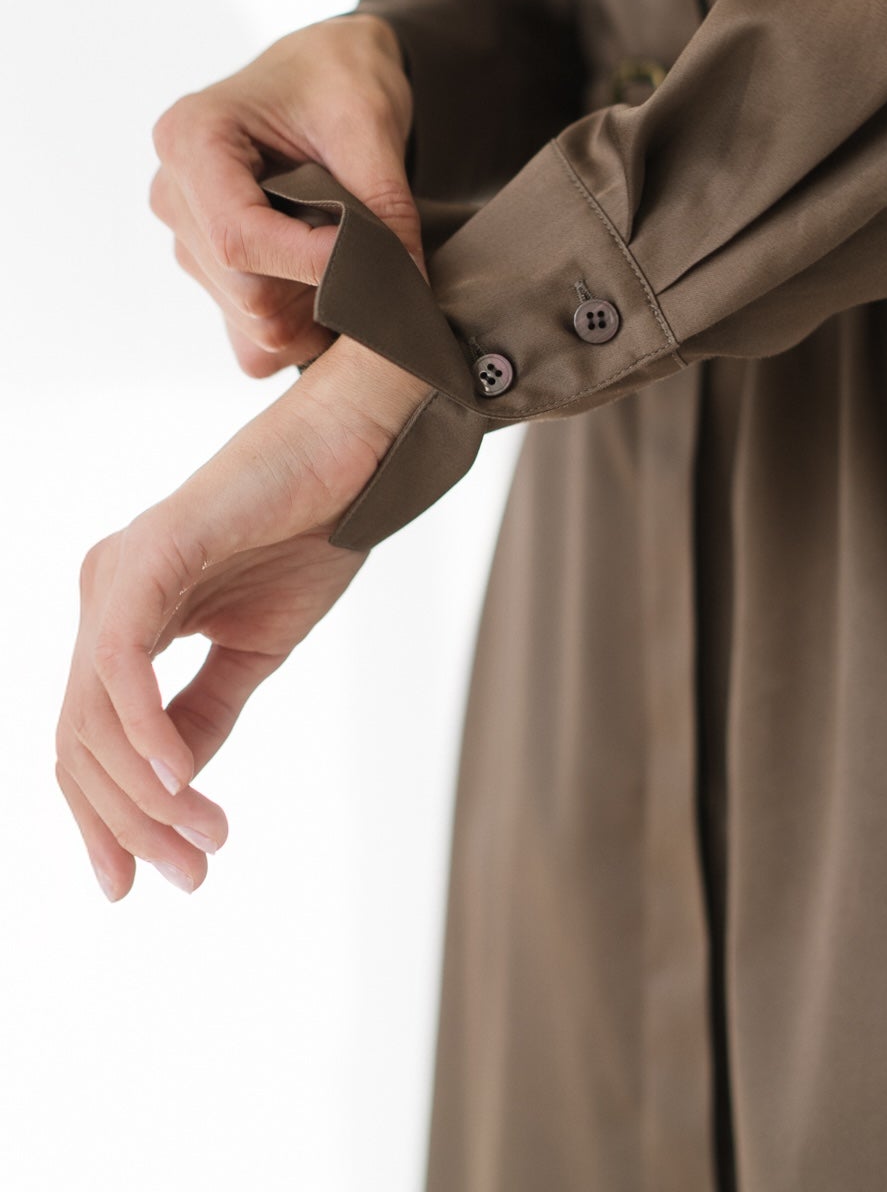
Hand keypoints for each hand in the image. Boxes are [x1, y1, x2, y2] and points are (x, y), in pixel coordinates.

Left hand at [54, 336, 430, 900]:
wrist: (358, 451)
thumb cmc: (312, 531)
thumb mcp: (254, 650)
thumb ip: (204, 714)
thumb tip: (171, 793)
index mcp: (122, 616)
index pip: (87, 737)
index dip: (105, 817)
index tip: (143, 884)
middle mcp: (102, 594)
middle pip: (79, 740)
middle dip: (128, 822)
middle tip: (189, 876)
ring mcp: (116, 574)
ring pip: (93, 715)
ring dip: (146, 794)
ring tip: (205, 841)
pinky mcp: (147, 556)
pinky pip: (120, 665)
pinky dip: (144, 730)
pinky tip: (179, 780)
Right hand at [148, 12, 419, 376]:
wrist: (328, 75)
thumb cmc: (338, 79)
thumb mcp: (369, 122)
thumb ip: (384, 201)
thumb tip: (407, 281)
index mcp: (191, 140)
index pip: (237, 237)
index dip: (311, 263)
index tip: (375, 258)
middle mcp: (174, 196)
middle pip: (245, 293)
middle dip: (322, 288)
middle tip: (376, 252)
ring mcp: (189, 242)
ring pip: (254, 325)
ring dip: (318, 309)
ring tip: (352, 253)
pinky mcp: (213, 278)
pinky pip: (254, 343)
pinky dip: (304, 329)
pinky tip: (331, 283)